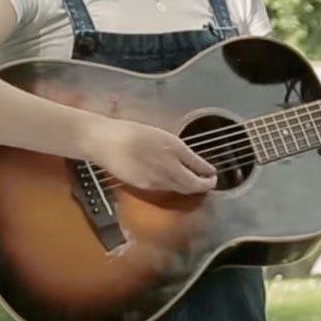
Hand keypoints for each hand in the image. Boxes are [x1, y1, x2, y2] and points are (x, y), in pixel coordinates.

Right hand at [81, 116, 218, 193]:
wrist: (106, 141)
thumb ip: (180, 151)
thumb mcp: (162, 136)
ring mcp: (157, 180)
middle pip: (193, 185)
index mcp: (176, 150)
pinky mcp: (144, 186)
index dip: (209, 175)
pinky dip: (172, 186)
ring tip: (191, 180)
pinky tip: (169, 178)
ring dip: (188, 186)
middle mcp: (170, 168)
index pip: (201, 168)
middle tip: (208, 182)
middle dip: (203, 185)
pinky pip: (164, 188)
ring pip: (180, 189)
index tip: (213, 175)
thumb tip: (196, 163)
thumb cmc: (132, 132)